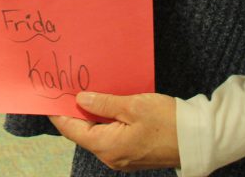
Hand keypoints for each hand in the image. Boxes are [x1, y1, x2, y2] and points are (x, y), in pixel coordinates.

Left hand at [50, 91, 179, 172]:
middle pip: (82, 132)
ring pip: (96, 133)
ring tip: (81, 92)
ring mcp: (121, 156)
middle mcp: (111, 156)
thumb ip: (104, 103)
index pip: (72, 129)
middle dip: (72, 111)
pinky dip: (102, 120)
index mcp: (107, 146)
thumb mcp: (133, 106)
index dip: (58, 113)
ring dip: (88, 114)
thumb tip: (80, 100)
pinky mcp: (132, 151)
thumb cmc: (167, 121)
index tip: (46, 98)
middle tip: (63, 89)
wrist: (198, 138)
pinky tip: (103, 104)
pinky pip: (109, 134)